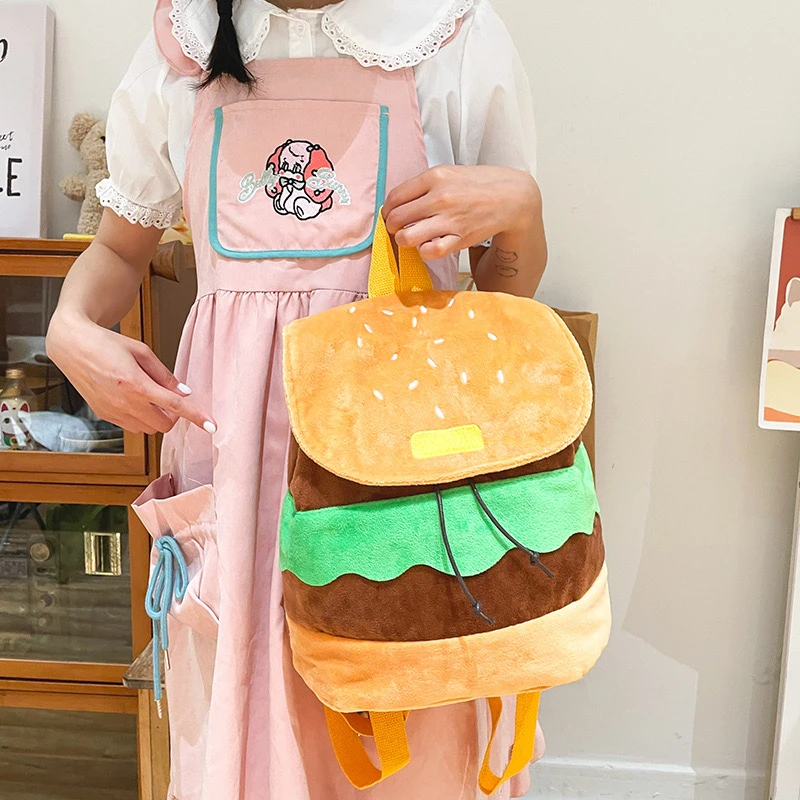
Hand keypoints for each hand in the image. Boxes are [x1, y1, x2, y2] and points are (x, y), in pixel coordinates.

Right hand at [46, 313, 215, 434]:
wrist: (72, 346)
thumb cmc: (107, 344)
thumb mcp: (142, 352)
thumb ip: (165, 375)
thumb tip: (184, 393)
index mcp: (136, 384)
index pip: (174, 406)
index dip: (196, 417)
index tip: (212, 426)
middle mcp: (124, 402)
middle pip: (164, 425)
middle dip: (173, 416)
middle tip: (170, 398)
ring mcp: (113, 412)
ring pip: (148, 429)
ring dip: (157, 418)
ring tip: (149, 396)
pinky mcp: (104, 415)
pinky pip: (132, 427)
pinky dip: (141, 418)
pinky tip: (135, 400)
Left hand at [383, 165, 540, 260]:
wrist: (511, 197)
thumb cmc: (478, 185)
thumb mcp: (449, 173)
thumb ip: (424, 186)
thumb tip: (398, 203)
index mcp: (434, 177)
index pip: (394, 197)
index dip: (387, 210)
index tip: (391, 216)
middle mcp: (439, 197)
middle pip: (396, 218)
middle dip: (392, 227)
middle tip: (398, 229)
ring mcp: (449, 219)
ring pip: (407, 237)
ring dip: (403, 240)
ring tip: (411, 238)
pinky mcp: (459, 238)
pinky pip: (429, 251)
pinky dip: (423, 251)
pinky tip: (428, 245)